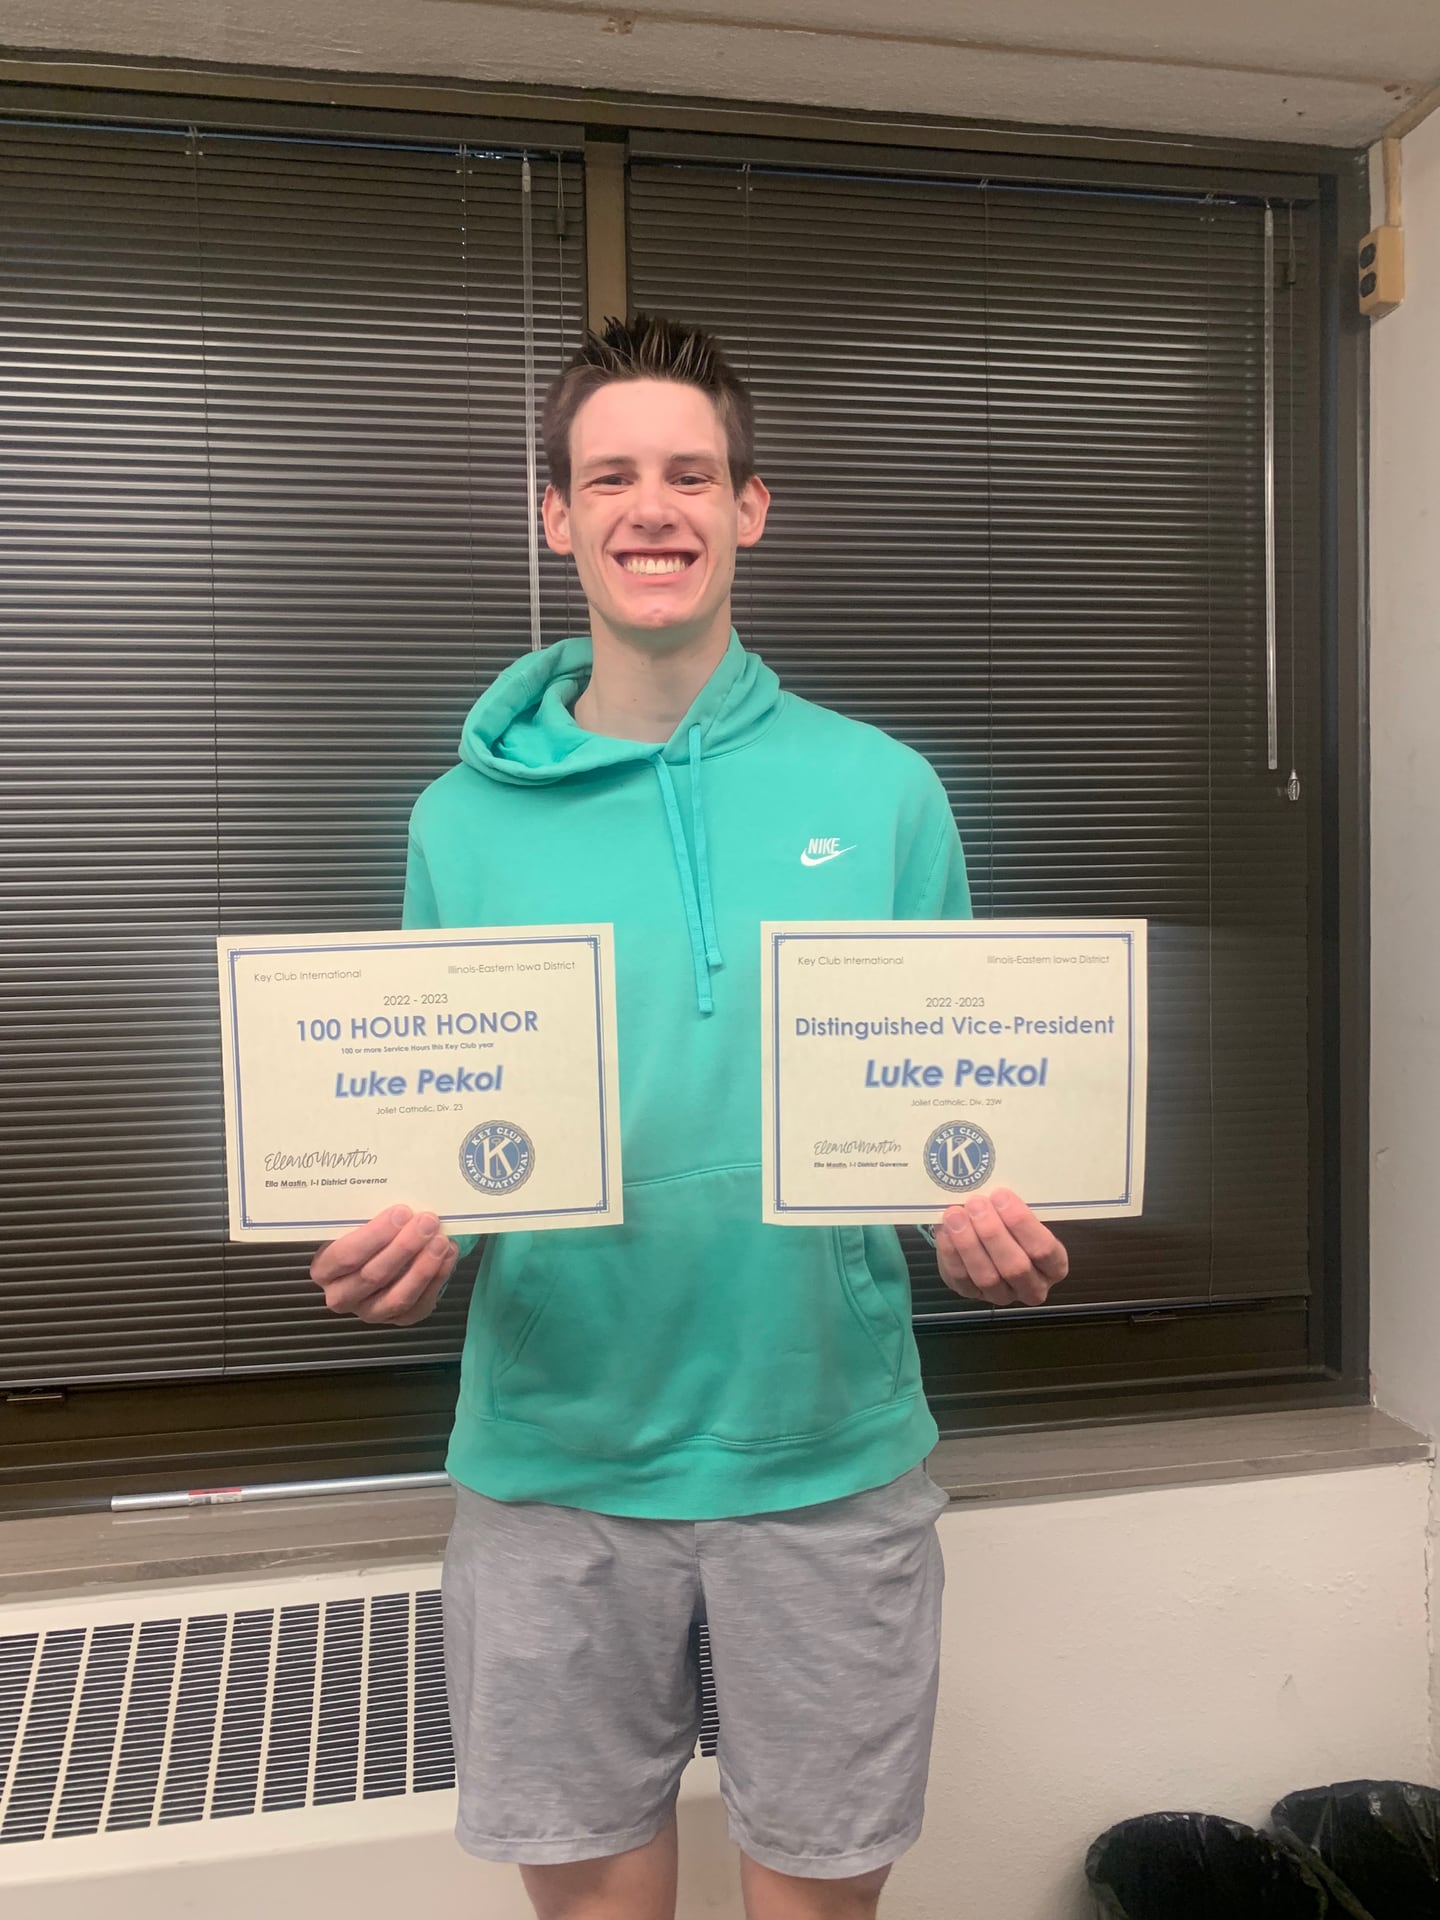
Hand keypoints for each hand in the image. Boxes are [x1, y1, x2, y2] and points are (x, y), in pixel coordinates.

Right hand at [310, 1204, 458, 1326]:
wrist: (381, 1253)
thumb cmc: (369, 1233)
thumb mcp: (358, 1223)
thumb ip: (369, 1216)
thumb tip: (400, 1204)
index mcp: (325, 1269)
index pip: (345, 1255)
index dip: (375, 1234)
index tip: (401, 1212)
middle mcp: (342, 1296)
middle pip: (373, 1276)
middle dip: (404, 1247)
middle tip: (427, 1222)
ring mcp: (370, 1312)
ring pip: (397, 1297)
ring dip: (423, 1267)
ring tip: (440, 1240)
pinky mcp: (398, 1320)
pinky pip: (419, 1305)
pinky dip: (437, 1278)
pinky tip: (448, 1254)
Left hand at [933, 1188, 1068, 1307]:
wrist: (988, 1239)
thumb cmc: (1012, 1223)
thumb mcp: (1022, 1216)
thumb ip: (1014, 1210)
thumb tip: (992, 1190)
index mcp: (1054, 1266)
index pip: (1044, 1249)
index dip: (1022, 1223)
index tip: (1001, 1196)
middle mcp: (1032, 1287)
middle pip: (1015, 1266)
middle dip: (992, 1233)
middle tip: (976, 1204)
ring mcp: (1002, 1295)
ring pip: (987, 1276)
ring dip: (969, 1243)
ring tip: (955, 1215)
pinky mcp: (972, 1294)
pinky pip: (961, 1278)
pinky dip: (951, 1252)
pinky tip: (945, 1229)